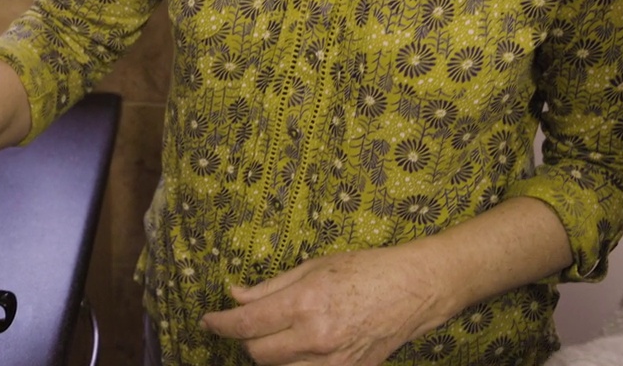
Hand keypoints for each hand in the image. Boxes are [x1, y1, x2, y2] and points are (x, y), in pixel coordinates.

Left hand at [199, 244, 445, 365]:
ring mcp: (332, 361)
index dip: (220, 324)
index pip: (246, 324)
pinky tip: (297, 349)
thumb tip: (235, 295)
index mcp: (304, 304)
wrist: (413, 290)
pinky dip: (294, 364)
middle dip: (245, 340)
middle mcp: (315, 337)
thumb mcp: (313, 267)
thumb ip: (270, 287)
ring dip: (269, 355)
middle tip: (249, 324)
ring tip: (275, 335)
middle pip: (257, 354)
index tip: (209, 321)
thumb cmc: (365, 269)